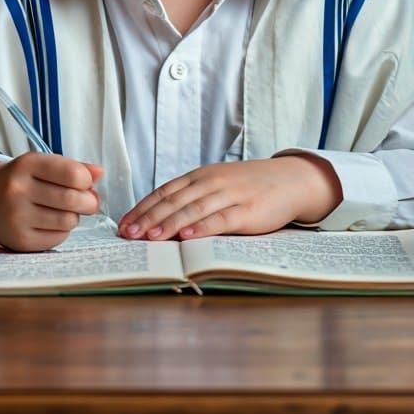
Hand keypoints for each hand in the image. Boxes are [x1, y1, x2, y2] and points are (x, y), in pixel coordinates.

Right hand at [0, 154, 103, 251]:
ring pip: (68, 221)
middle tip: (89, 202)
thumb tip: (100, 173)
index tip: (85, 183)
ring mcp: (16, 217)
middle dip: (89, 202)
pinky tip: (51, 222)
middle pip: (73, 199)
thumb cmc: (22, 180)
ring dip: (74, 216)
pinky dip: (62, 231)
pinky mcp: (19, 240)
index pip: (72, 173)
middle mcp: (18, 190)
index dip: (87, 180)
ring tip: (64, 210)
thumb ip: (74, 167)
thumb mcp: (42, 165)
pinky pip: (58, 238)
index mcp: (26, 165)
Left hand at [117, 156, 340, 241]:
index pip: (164, 192)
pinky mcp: (248, 210)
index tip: (123, 224)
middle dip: (148, 218)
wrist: (290, 180)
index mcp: (200, 176)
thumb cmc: (249, 187)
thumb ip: (193, 198)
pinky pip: (221, 219)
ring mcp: (230, 195)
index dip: (142, 208)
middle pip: (173, 201)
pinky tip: (188, 236)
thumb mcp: (217, 185)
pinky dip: (203, 227)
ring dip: (169, 223)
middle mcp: (211, 182)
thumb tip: (158, 221)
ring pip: (193, 209)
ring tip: (150, 237)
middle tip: (128, 234)